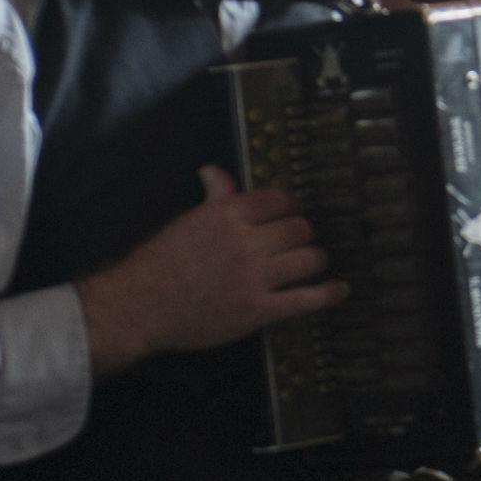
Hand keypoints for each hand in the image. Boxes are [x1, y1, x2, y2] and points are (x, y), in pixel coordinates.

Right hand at [76, 166, 347, 376]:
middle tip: (298, 241)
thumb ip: (215, 196)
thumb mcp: (189, 221)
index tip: (289, 214)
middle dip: (302, 234)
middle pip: (299, 229)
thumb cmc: (162, 262)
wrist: (140, 306)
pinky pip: (306, 299)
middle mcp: (247, 241)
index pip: (280, 200)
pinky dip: (329, 294)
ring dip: (315, 260)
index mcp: (229, 214)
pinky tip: (340, 289)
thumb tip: (215, 170)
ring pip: (308, 259)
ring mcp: (255, 277)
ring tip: (313, 262)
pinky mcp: (259, 310)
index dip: (289, 207)